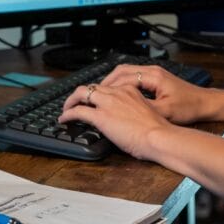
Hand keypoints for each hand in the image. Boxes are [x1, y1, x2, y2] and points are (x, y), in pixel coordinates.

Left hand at [58, 82, 172, 159]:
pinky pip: (79, 111)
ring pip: (82, 93)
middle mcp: (117, 93)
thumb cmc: (158, 131)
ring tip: (66, 109)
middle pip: (92, 87)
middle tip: (75, 102)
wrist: (159, 136)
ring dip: (71, 101)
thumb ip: (132, 111)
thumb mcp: (145, 113)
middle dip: (81, 94)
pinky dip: (68, 114)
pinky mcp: (101, 116)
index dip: (97, 93)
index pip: (107, 87)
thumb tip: (125, 120)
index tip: (93, 100)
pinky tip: (64, 119)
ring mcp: (108, 103)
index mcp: (129, 91)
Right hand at [101, 64, 210, 124]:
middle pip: (121, 70)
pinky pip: (134, 77)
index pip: (123, 76)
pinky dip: (123, 84)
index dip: (107, 85)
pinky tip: (119, 95)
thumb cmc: (190, 106)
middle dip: (106, 81)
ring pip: (126, 72)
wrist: (205, 103)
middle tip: (94, 93)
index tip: (96, 93)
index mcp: (153, 76)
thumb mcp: (166, 111)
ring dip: (114, 82)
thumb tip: (125, 111)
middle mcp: (152, 71)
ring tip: (102, 94)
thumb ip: (145, 109)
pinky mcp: (156, 79)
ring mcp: (154, 74)